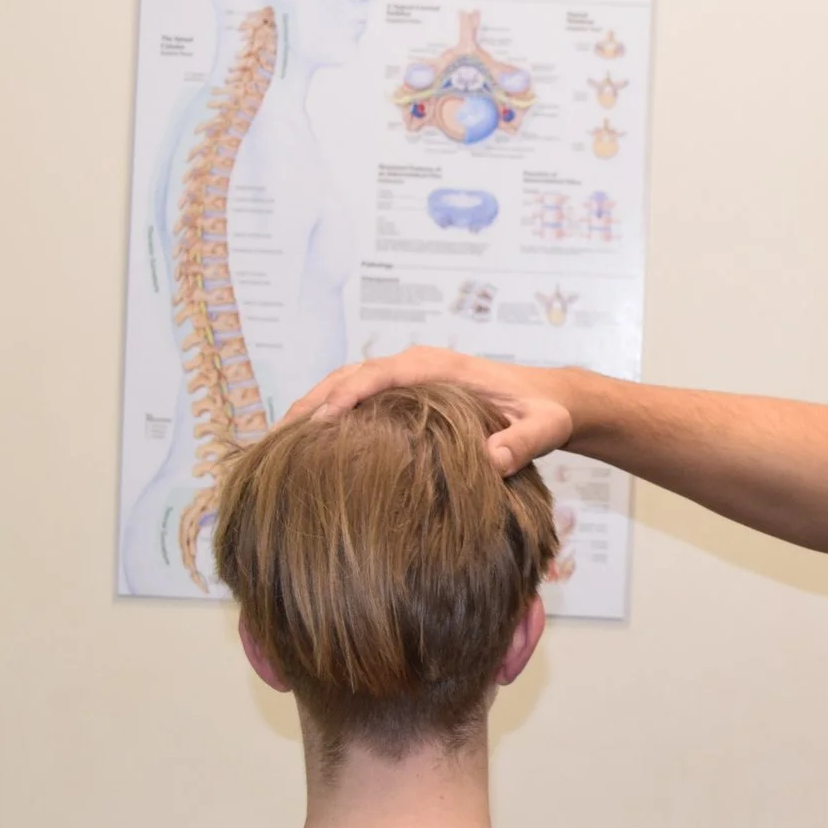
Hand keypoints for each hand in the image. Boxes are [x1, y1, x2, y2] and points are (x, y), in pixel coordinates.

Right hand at [276, 346, 575, 472]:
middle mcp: (416, 366)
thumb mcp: (543, 429)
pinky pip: (358, 398)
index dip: (345, 396)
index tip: (317, 422)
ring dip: (312, 408)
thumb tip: (493, 461)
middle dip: (311, 402)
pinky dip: (328, 414)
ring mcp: (407, 378)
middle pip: (349, 376)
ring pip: (346, 386)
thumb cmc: (544, 414)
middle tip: (277, 438)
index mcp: (439, 368)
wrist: (549, 400)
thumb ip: (523, 443)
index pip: (379, 375)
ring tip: (278, 444)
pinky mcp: (405, 394)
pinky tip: (309, 446)